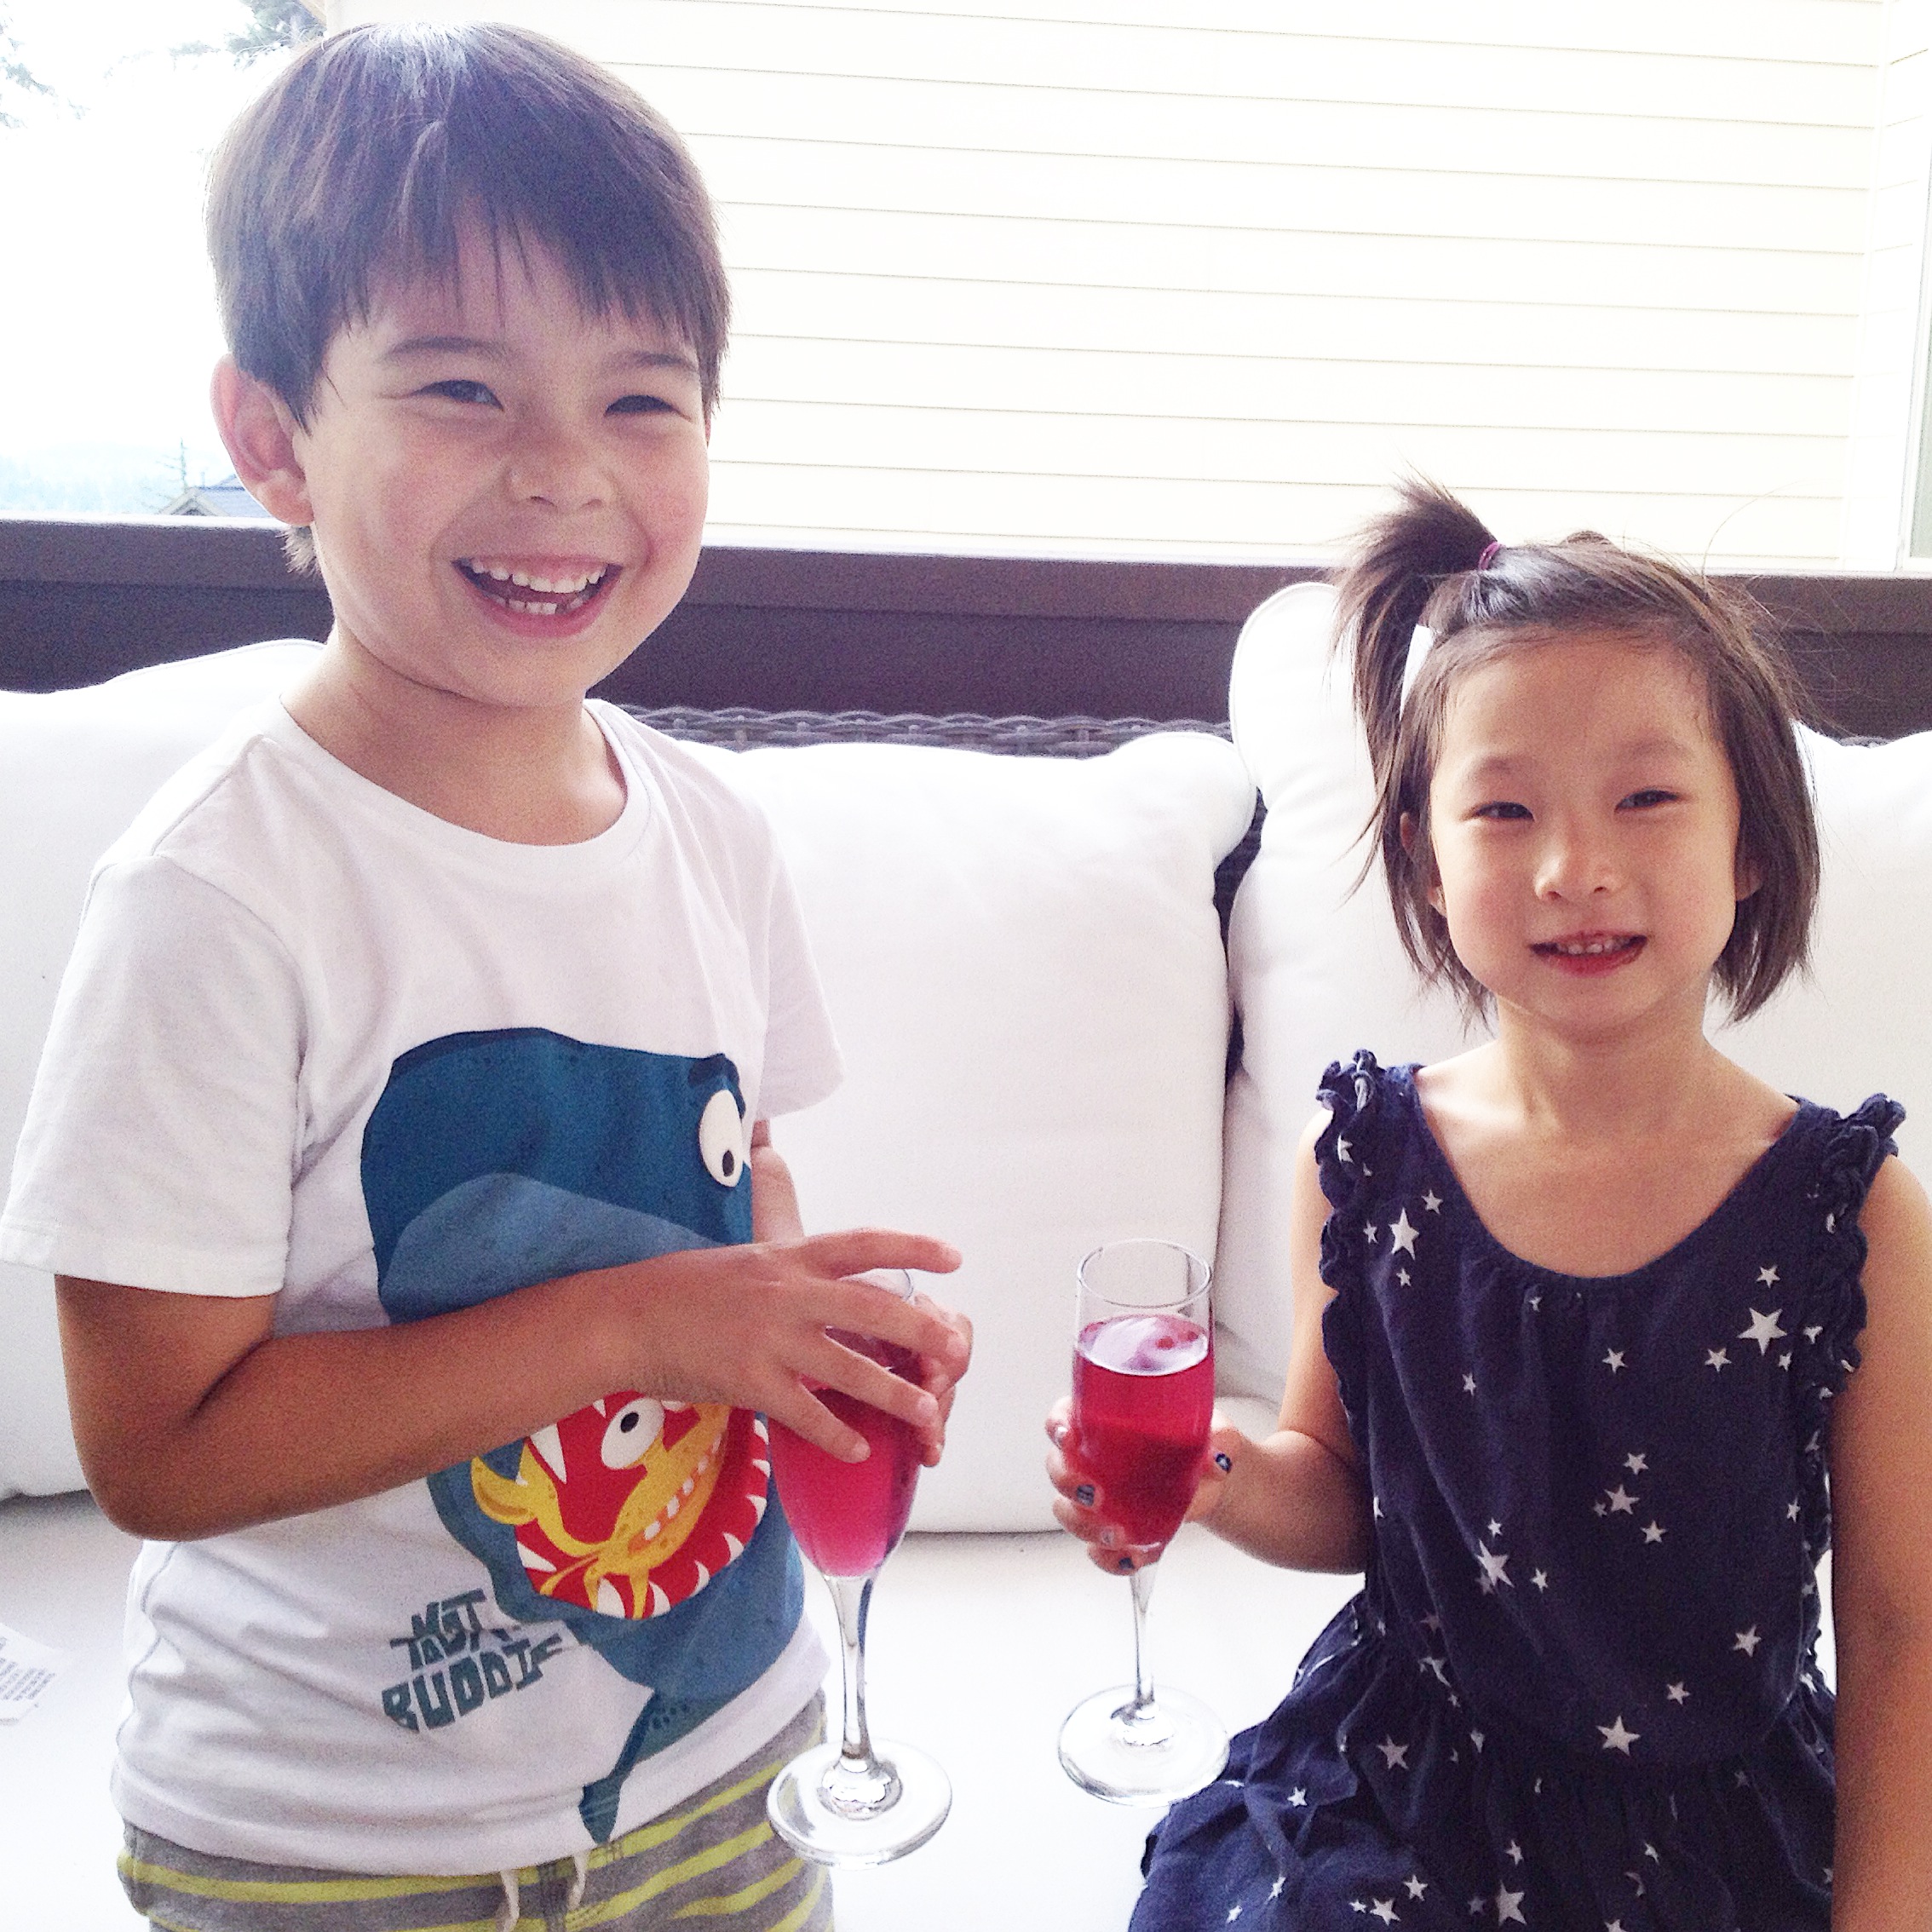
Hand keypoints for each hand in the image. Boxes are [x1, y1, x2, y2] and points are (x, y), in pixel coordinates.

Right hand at [608, 1229, 965, 1463]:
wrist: (627, 1317)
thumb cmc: (686, 1288)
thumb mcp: (748, 1261)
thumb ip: (795, 1273)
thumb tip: (841, 1286)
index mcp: (790, 1255)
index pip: (863, 1244)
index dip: (914, 1247)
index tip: (955, 1258)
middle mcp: (787, 1292)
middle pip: (872, 1308)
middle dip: (921, 1331)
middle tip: (957, 1350)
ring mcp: (770, 1338)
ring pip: (849, 1368)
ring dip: (894, 1394)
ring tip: (928, 1415)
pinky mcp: (750, 1381)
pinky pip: (806, 1414)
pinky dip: (837, 1434)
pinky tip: (860, 1451)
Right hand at [1045, 1399, 1243, 1574]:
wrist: (1214, 1482)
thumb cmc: (1202, 1443)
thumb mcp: (1215, 1432)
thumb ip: (1218, 1441)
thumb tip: (1216, 1459)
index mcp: (1105, 1423)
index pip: (1064, 1417)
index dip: (1057, 1426)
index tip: (1068, 1436)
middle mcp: (1093, 1458)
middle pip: (1058, 1468)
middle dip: (1067, 1483)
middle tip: (1094, 1494)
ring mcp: (1099, 1497)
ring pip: (1069, 1512)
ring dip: (1084, 1526)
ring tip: (1117, 1535)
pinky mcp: (1114, 1528)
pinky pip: (1097, 1549)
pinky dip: (1109, 1559)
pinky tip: (1132, 1558)